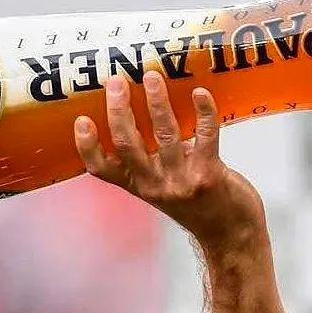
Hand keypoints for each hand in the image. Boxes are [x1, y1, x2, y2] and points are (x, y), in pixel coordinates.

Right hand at [74, 71, 266, 254]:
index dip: (88, 146)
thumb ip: (154, 161)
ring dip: (157, 102)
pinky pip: (205, 136)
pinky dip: (203, 112)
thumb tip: (149, 116)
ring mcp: (181, 181)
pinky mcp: (209, 175)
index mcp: (139, 186)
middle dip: (119, 111)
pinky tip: (200, 93)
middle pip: (127, 145)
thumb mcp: (165, 187)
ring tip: (152, 77)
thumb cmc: (199, 207)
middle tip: (116, 82)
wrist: (230, 235)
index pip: (102, 170)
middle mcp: (155, 185)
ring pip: (164, 135)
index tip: (81, 121)